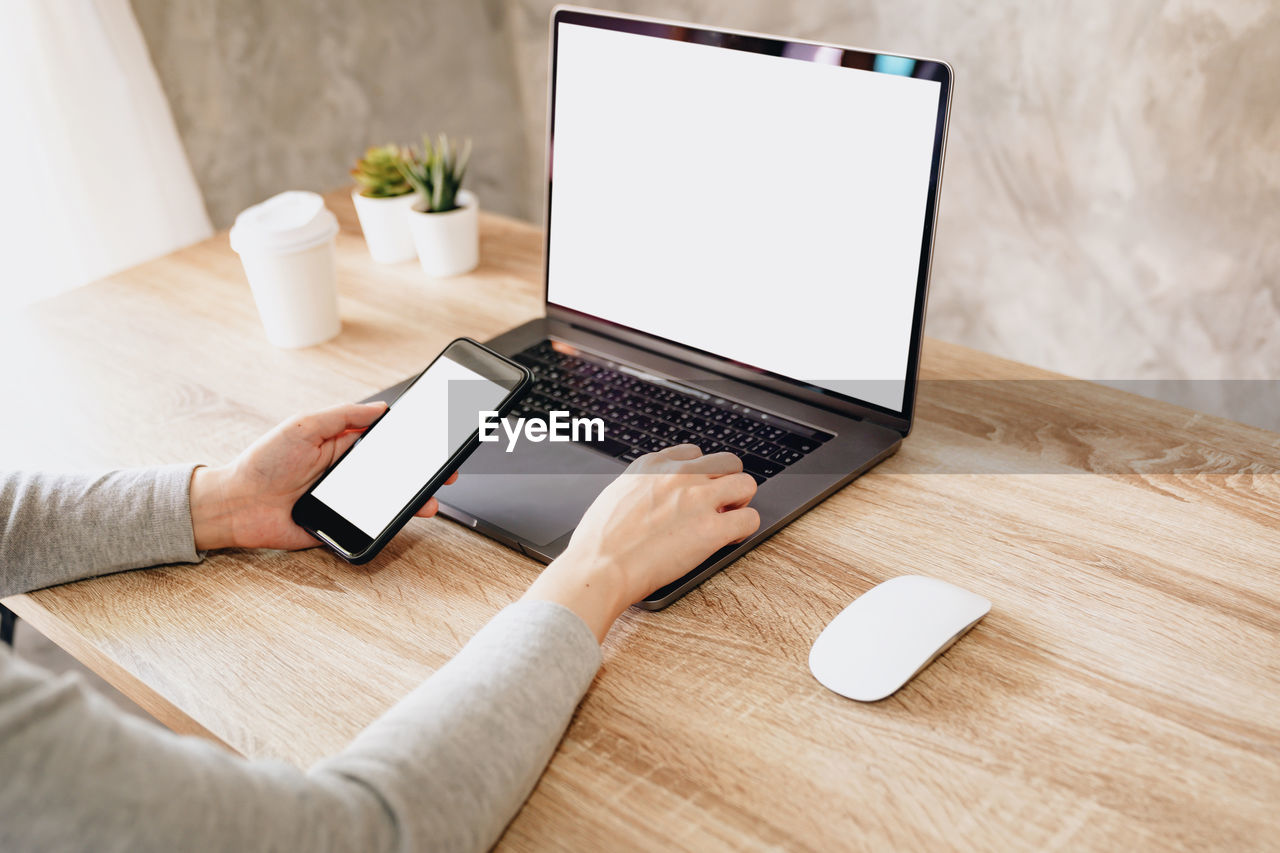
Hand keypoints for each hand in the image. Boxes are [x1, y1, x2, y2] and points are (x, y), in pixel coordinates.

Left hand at [189, 402, 454, 550]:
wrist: (236, 505)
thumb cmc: (263, 462)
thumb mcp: (303, 426)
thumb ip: (343, 415)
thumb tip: (380, 408)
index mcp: (342, 444)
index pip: (385, 439)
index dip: (411, 440)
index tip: (435, 439)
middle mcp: (347, 472)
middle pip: (394, 471)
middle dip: (422, 472)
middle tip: (444, 472)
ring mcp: (346, 499)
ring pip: (388, 500)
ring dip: (412, 500)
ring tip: (429, 500)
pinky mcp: (340, 525)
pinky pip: (370, 524)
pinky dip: (389, 523)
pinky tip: (403, 517)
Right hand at [522, 444, 759, 640]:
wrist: (599, 566)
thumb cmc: (598, 541)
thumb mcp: (616, 495)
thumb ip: (642, 488)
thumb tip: (654, 497)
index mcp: (653, 465)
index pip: (694, 453)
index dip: (699, 474)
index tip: (696, 490)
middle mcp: (679, 475)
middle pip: (728, 462)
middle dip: (727, 482)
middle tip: (719, 504)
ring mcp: (698, 499)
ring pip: (746, 484)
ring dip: (740, 502)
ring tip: (727, 520)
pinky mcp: (711, 529)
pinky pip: (750, 519)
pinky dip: (744, 530)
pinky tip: (728, 539)